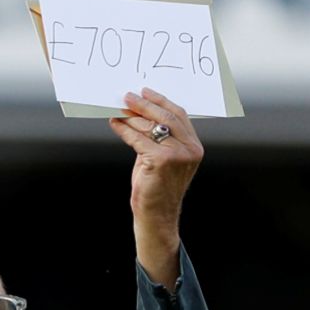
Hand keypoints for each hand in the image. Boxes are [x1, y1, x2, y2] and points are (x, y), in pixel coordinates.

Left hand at [109, 88, 203, 287]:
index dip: (161, 102)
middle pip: (166, 117)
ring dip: (132, 117)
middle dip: (145, 105)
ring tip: (119, 110)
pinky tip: (115, 124)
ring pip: (151, 127)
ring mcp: (178, 155)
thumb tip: (138, 114)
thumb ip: (159, 138)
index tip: (145, 92)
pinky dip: (125, 130)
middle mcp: (190, 149)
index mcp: (194, 146)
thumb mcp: (163, 160)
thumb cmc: (157, 190)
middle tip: (128, 97)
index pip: (179, 115)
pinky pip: (139, 139)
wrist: (156, 217)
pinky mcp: (162, 160)